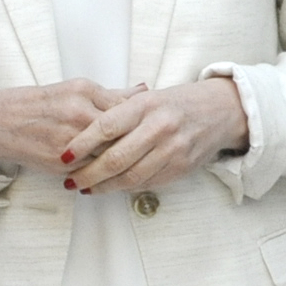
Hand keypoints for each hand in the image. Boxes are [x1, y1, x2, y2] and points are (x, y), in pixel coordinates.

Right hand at [0, 78, 139, 175]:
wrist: (1, 122)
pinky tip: (107, 169)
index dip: (139, 120)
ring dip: (119, 159)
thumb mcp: (76, 89)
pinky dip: (101, 170)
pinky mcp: (61, 163)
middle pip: (121, 133)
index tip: (147, 126)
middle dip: (134, 141)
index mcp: (85, 92)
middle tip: (143, 145)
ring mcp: (70, 140)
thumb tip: (144, 90)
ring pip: (109, 154)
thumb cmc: (41, 104)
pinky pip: (92, 169)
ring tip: (128, 158)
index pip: (126, 108)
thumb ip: (111, 94)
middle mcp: (78, 115)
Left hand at [60, 78, 249, 194]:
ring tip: (86, 188)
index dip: (82, 143)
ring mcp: (172, 150)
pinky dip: (125, 188)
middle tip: (70, 180)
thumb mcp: (148, 97)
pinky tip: (112, 186)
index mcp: (147, 105)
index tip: (64, 155)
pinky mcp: (181, 168)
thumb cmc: (177, 103)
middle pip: (116, 158)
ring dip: (103, 187)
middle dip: (88, 174)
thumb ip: (118, 111)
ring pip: (130, 177)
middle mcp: (160, 127)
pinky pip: (146, 184)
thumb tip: (81, 128)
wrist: (221, 110)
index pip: (106, 126)